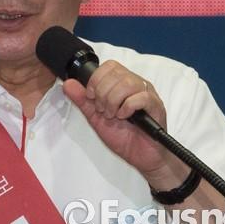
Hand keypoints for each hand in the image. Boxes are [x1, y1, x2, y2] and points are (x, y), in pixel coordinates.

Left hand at [62, 60, 176, 179]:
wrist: (141, 157)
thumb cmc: (123, 137)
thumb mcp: (96, 117)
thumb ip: (82, 100)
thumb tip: (68, 83)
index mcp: (123, 84)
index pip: (109, 66)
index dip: (95, 79)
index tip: (91, 96)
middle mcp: (137, 85)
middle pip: (116, 73)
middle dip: (102, 93)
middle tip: (103, 110)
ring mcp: (148, 94)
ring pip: (128, 83)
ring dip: (113, 100)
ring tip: (112, 115)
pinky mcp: (156, 106)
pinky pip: (141, 97)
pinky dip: (127, 107)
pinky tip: (124, 117)